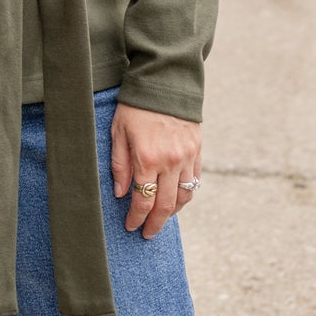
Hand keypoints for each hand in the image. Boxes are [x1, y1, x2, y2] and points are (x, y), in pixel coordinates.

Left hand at [111, 104, 201, 239]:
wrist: (164, 81)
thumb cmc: (135, 106)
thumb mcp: (118, 132)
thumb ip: (119, 165)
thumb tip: (121, 194)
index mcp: (146, 158)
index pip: (142, 201)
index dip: (136, 218)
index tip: (131, 227)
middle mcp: (169, 162)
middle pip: (164, 206)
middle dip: (155, 224)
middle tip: (147, 234)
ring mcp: (186, 157)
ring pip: (183, 197)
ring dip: (172, 212)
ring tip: (161, 219)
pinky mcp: (197, 150)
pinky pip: (195, 181)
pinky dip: (185, 194)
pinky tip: (176, 199)